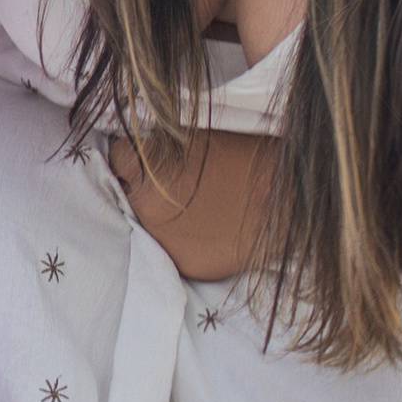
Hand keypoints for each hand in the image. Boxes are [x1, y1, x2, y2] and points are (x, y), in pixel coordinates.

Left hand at [107, 131, 271, 282]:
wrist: (285, 195)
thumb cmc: (245, 156)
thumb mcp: (195, 138)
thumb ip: (162, 148)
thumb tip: (144, 151)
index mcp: (145, 167)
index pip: (116, 158)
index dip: (129, 157)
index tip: (140, 160)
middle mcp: (143, 205)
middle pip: (124, 195)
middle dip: (139, 189)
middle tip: (164, 186)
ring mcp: (161, 238)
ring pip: (143, 226)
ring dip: (157, 217)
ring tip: (186, 209)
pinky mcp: (182, 263)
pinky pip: (169, 249)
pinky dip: (178, 240)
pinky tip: (200, 230)